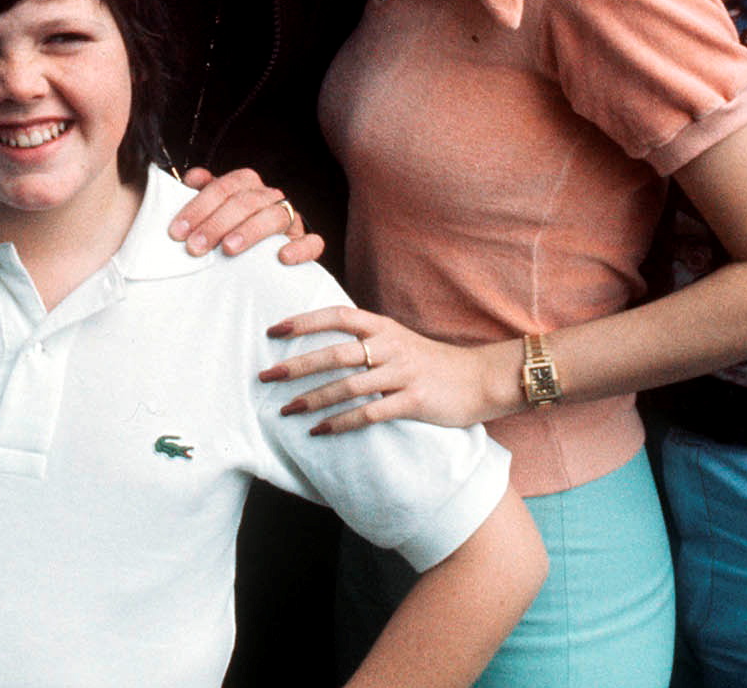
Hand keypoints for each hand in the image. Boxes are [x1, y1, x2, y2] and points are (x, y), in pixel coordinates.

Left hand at [166, 166, 324, 264]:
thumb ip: (203, 194)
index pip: (222, 188)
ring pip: (275, 216)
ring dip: (250, 231)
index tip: (177, 232)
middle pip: (245, 201)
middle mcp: (269, 197)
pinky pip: (312, 242)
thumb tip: (191, 178)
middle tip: (195, 247)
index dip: (198, 207)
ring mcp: (290, 219)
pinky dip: (300, 248)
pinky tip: (282, 257)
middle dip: (216, 223)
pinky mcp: (306, 243)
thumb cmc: (233, 231)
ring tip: (228, 249)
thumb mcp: (215, 212)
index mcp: (246, 185)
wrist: (265, 259)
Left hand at [260, 307, 516, 431]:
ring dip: (313, 399)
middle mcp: (390, 346)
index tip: (274, 330)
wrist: (480, 379)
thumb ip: (367, 340)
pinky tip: (320, 431)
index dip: (304, 321)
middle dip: (297, 365)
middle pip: (334, 353)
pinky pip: (369, 414)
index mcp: (383, 327)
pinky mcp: (413, 401)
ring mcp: (402, 373)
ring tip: (286, 410)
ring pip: (348, 386)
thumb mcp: (398, 340)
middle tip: (266, 377)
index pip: (337, 315)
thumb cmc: (432, 362)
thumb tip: (324, 345)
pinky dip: (341, 423)